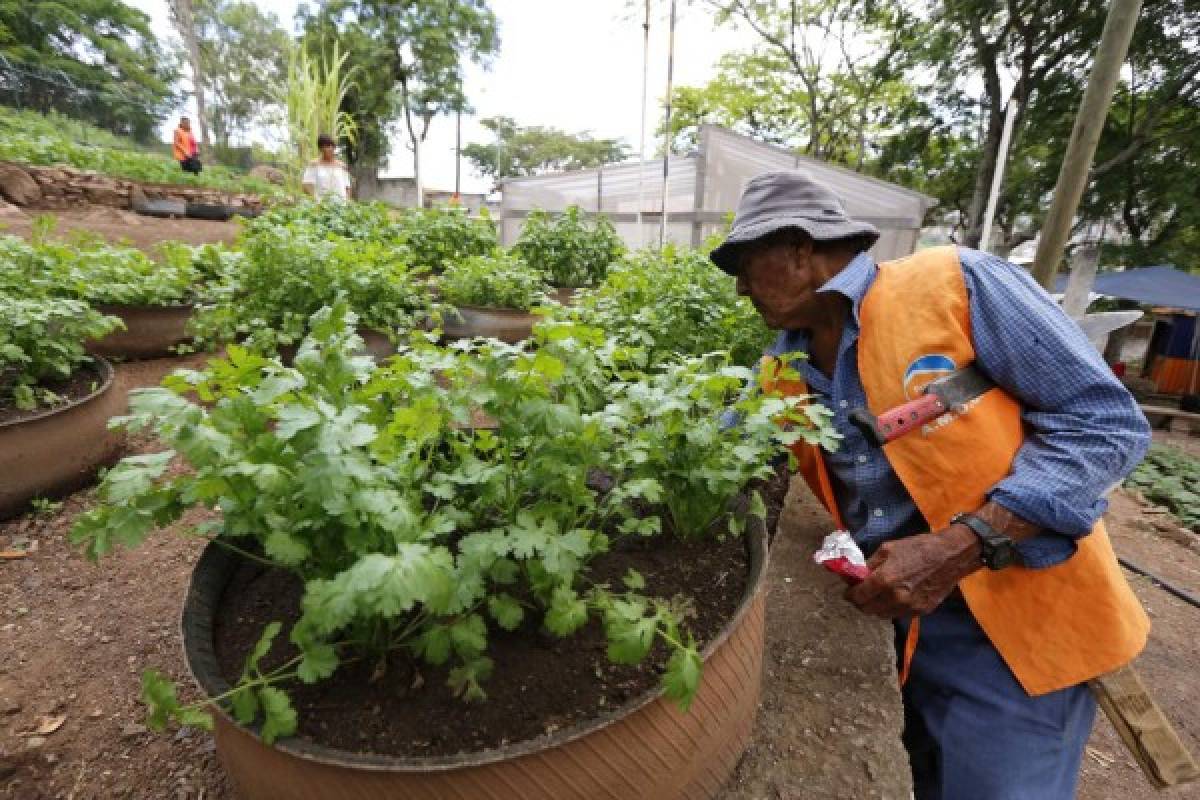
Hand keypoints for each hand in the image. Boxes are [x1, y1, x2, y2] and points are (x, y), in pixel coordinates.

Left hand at [844, 524, 981, 617]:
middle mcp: (895, 597)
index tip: (848, 592)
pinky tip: (893, 597)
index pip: (858, 596)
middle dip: (860, 602)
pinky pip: (898, 614)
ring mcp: (909, 607)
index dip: (849, 594)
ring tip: (876, 595)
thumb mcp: (888, 549)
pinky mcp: (921, 611)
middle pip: (868, 609)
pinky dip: (891, 608)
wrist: (950, 556)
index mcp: (885, 579)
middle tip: (859, 595)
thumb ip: (869, 565)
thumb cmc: (918, 548)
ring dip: (875, 607)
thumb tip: (853, 574)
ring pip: (882, 614)